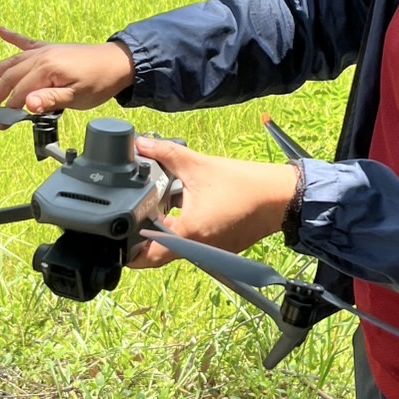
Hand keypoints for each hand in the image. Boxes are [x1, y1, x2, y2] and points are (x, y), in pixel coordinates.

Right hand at [0, 27, 134, 112]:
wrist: (119, 62)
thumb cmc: (99, 82)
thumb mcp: (76, 97)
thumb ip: (50, 100)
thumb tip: (26, 104)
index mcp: (47, 69)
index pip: (20, 92)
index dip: (9, 109)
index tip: (2, 124)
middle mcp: (42, 56)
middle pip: (12, 76)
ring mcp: (46, 51)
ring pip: (14, 61)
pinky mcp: (51, 48)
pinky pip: (27, 43)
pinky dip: (14, 38)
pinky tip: (2, 31)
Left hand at [129, 137, 298, 269]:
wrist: (280, 197)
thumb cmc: (245, 184)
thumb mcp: (199, 165)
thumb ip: (165, 154)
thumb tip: (141, 143)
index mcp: (189, 233)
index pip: (148, 255)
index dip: (129, 251)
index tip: (118, 238)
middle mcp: (198, 249)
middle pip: (159, 254)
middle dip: (144, 239)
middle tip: (132, 220)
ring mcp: (211, 252)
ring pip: (177, 249)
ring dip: (165, 233)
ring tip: (158, 210)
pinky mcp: (221, 249)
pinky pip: (194, 245)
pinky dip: (185, 232)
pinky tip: (184, 210)